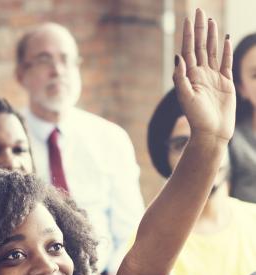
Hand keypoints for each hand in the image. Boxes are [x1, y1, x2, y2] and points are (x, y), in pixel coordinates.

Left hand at [174, 9, 234, 141]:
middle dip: (199, 29)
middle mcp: (200, 74)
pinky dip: (226, 50)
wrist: (211, 132)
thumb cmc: (196, 118)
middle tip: (199, 11)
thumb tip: (178, 57)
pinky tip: (226, 38)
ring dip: (211, 35)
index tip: (188, 19)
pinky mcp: (225, 82)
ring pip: (212, 51)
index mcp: (189, 76)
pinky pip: (226, 62)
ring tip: (210, 20)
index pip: (188, 50)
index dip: (188, 35)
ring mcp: (213, 77)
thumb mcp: (186, 97)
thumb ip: (181, 77)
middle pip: (200, 46)